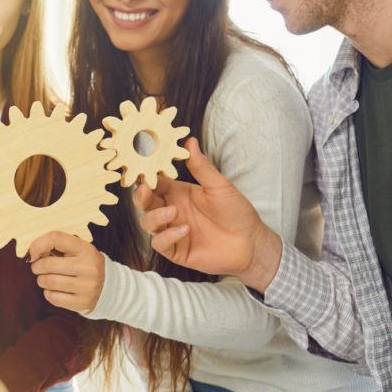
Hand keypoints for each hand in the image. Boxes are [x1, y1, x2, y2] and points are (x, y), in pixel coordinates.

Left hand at [28, 231, 106, 312]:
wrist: (112, 289)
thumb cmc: (88, 266)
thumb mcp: (80, 251)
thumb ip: (60, 248)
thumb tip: (31, 254)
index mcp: (86, 249)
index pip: (56, 238)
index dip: (38, 244)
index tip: (32, 254)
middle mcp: (88, 267)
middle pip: (48, 264)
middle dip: (36, 267)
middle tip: (37, 269)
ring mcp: (87, 286)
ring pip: (49, 282)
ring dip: (41, 281)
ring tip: (46, 279)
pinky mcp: (83, 303)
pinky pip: (53, 298)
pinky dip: (48, 294)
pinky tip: (53, 290)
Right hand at [134, 139, 281, 291]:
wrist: (251, 242)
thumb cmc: (236, 211)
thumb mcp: (219, 185)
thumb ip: (201, 166)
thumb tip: (190, 141)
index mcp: (178, 193)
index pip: (154, 182)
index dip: (145, 176)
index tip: (140, 168)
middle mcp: (171, 210)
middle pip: (144, 203)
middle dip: (140, 196)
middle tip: (145, 190)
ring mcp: (172, 230)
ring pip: (147, 223)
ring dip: (155, 216)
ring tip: (174, 212)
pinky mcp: (176, 250)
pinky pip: (160, 243)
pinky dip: (168, 236)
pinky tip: (185, 230)